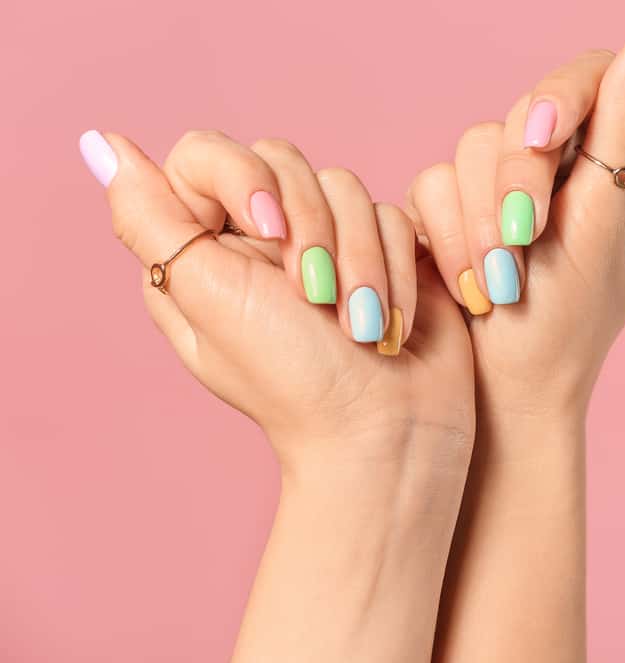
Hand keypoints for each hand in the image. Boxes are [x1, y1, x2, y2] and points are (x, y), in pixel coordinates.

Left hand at [82, 130, 474, 468]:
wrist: (386, 427)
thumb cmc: (293, 380)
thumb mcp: (208, 299)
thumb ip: (150, 220)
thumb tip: (101, 145)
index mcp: (204, 248)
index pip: (206, 154)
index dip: (243, 177)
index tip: (268, 231)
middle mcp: (262, 237)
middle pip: (283, 160)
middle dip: (313, 230)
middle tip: (316, 297)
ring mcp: (327, 240)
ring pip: (346, 185)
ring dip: (361, 261)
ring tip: (361, 325)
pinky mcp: (383, 248)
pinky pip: (391, 213)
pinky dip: (396, 269)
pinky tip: (390, 320)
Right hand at [408, 25, 624, 427]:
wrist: (503, 395)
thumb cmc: (565, 328)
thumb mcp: (600, 230)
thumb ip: (623, 134)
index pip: (596, 82)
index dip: (560, 96)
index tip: (538, 136)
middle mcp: (570, 168)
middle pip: (527, 110)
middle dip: (516, 183)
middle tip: (520, 246)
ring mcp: (512, 187)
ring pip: (474, 145)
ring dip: (481, 219)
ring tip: (498, 283)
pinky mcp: (460, 207)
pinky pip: (435, 180)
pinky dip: (450, 233)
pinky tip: (471, 283)